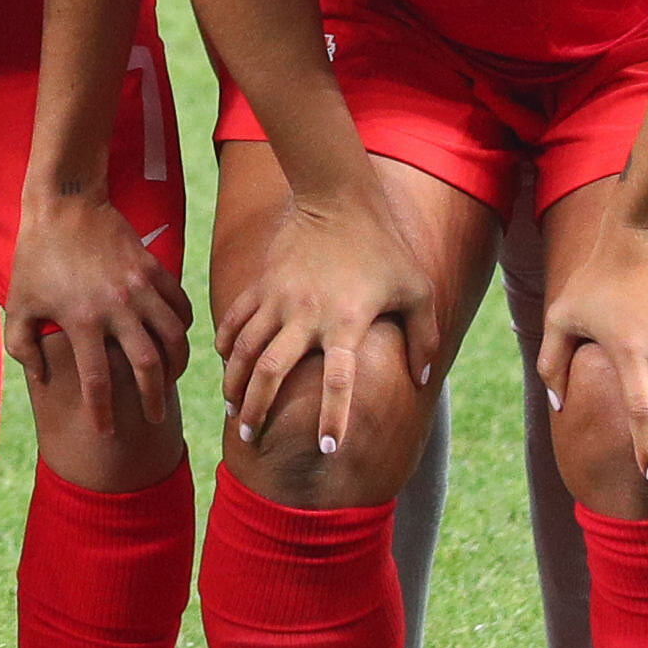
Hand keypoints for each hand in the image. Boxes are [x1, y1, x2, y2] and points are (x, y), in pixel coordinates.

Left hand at [4, 187, 192, 430]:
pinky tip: (176, 339)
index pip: (97, 380)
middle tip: (155, 418)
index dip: (103, 412)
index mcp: (81, 320)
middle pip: (147, 366)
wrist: (65, 205)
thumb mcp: (19, 303)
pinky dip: (183, 327)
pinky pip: (180, 306)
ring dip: (177, 365)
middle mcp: (116, 308)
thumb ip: (23, 346)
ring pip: (174, 338)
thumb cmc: (36, 257)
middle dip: (153, 398)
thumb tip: (42, 378)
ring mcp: (139, 288)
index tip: (107, 432)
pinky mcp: (154, 270)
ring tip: (171, 380)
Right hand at [213, 183, 434, 457]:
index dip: (333, 417)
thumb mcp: (418, 291)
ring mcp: (278, 298)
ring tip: (231, 408)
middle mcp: (306, 315)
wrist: (337, 198)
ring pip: (243, 349)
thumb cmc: (385, 247)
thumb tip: (422, 378)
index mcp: (347, 323)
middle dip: (256, 408)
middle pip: (270, 371)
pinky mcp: (261, 283)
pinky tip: (223, 361)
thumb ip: (424, 338)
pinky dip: (226, 343)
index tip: (329, 449)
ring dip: (234, 382)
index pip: (339, 381)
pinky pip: (236, 319)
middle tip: (248, 436)